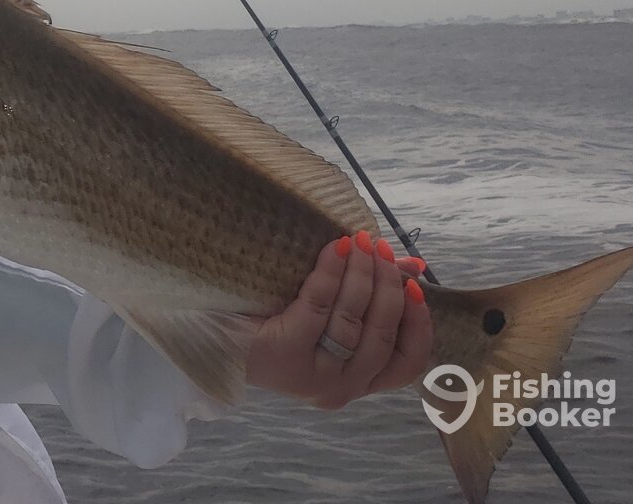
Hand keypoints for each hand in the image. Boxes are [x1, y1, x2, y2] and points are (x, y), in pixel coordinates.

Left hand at [245, 233, 432, 407]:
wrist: (214, 330)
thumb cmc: (274, 318)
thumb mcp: (330, 311)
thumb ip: (373, 295)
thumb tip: (415, 267)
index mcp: (358, 382)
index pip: (407, 364)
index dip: (418, 323)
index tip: (414, 285)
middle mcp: (341, 389)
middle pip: (382, 337)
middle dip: (386, 286)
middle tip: (378, 248)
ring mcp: (314, 377)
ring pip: (354, 323)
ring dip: (362, 276)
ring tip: (358, 242)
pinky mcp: (287, 355)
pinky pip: (319, 308)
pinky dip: (331, 274)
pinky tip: (333, 248)